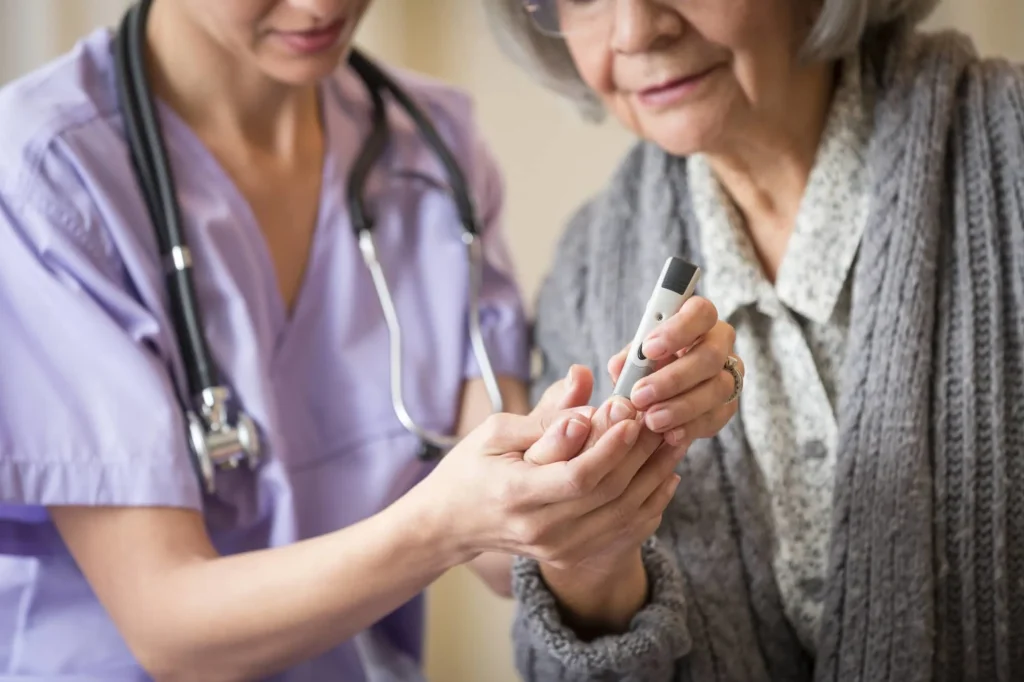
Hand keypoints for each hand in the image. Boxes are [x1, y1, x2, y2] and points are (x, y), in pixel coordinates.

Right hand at [410, 388, 674, 569]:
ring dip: (654, 476)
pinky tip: (664, 476)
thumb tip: (584, 390)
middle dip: (641, 453)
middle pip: (608, 494)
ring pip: (622, 513)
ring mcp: (558, 547)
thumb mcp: (496, 431)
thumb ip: (544, 414)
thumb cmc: (471, 468)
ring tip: (672, 441)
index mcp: (516, 494)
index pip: (578, 476)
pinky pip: (623, 532)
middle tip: (662, 420)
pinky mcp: (570, 554)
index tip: (631, 415)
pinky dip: (650, 503)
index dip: (610, 446)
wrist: (451, 524)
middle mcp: (540, 528)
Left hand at [609, 296, 743, 445]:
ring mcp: (729, 374)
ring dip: (682, 407)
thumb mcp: (635, 358)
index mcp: (698, 320)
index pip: (701, 312)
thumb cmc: (648, 365)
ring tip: (652, 420)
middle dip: (673, 378)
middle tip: (640, 395)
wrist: (661, 396)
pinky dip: (691, 427)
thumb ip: (628, 360)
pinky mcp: (729, 405)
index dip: (678, 329)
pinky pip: (717, 417)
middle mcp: (720, 343)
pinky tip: (670, 434)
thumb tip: (621, 368)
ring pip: (717, 389)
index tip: (649, 349)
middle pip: (710, 355)